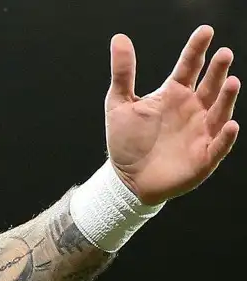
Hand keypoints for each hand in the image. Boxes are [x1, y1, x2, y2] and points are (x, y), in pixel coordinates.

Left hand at [106, 25, 239, 204]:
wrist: (126, 179)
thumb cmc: (126, 141)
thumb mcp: (119, 104)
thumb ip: (123, 72)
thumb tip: (119, 38)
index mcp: (175, 94)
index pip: (190, 66)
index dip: (197, 49)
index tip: (205, 31)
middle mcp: (193, 109)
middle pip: (209, 85)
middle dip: (218, 70)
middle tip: (224, 53)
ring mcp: (201, 132)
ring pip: (219, 112)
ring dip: (226, 98)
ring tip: (231, 82)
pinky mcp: (204, 157)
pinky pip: (218, 146)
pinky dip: (226, 137)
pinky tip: (230, 125)